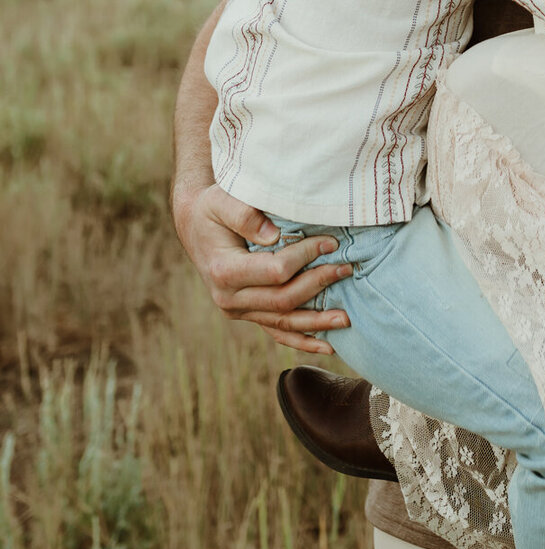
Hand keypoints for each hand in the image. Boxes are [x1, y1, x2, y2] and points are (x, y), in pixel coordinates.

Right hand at [173, 182, 352, 352]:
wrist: (194, 226)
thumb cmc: (211, 209)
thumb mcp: (221, 201)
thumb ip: (245, 215)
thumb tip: (274, 235)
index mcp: (224, 271)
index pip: (275, 271)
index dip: (306, 257)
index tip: (331, 242)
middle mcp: (228, 298)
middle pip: (283, 300)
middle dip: (319, 284)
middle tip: (347, 269)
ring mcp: (237, 311)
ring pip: (283, 323)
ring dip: (317, 323)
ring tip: (347, 318)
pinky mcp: (247, 314)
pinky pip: (276, 332)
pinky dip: (302, 341)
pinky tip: (327, 347)